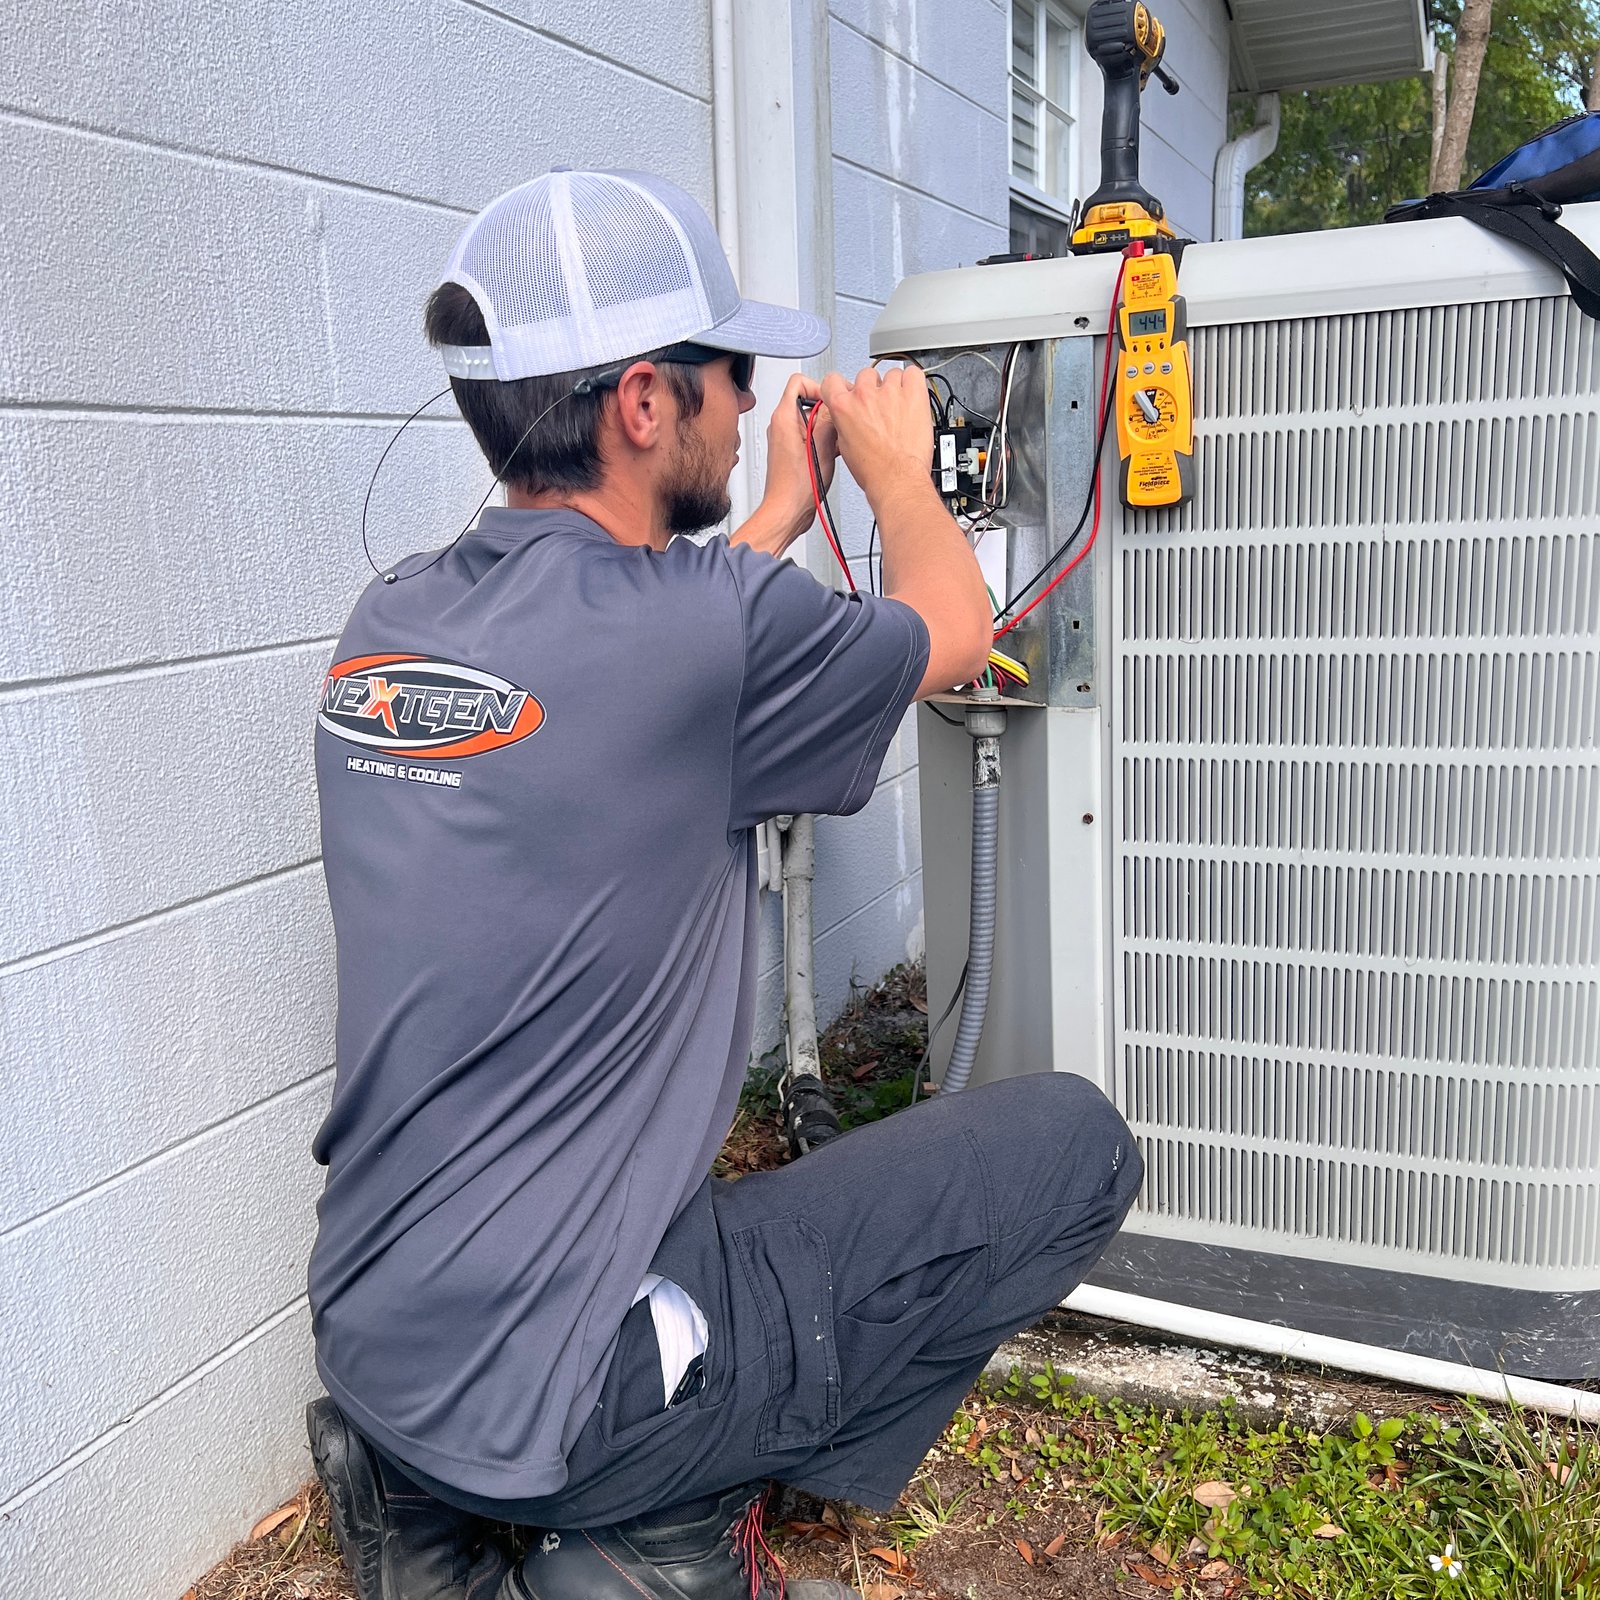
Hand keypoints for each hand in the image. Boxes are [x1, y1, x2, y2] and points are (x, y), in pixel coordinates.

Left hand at [759, 373, 836, 544]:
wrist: (786, 512)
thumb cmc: (796, 488)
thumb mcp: (822, 448)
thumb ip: (829, 421)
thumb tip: (836, 406)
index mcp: (784, 418)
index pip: (799, 381)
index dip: (819, 387)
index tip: (833, 402)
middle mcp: (781, 425)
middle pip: (807, 400)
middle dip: (827, 410)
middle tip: (838, 425)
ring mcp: (786, 439)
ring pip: (811, 420)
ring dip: (827, 428)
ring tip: (835, 443)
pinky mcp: (791, 451)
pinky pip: (810, 435)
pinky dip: (823, 440)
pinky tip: (832, 454)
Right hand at [818, 364, 932, 505]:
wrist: (897, 479)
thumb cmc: (874, 470)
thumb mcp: (845, 445)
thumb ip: (845, 421)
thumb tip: (849, 415)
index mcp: (843, 406)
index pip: (833, 380)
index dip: (842, 386)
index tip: (850, 391)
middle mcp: (864, 395)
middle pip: (866, 376)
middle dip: (873, 389)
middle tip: (881, 408)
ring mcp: (889, 392)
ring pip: (891, 374)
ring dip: (895, 388)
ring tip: (900, 408)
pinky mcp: (913, 394)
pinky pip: (913, 373)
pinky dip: (913, 382)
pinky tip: (912, 396)